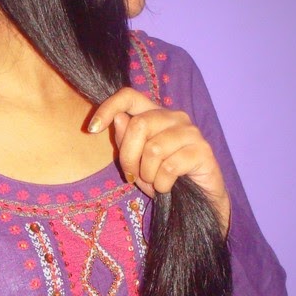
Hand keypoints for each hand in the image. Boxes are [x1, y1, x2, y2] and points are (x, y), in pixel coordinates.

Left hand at [89, 87, 229, 232]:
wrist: (198, 199)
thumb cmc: (163, 178)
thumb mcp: (136, 161)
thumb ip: (125, 140)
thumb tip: (119, 118)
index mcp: (154, 114)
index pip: (129, 96)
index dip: (108, 108)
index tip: (92, 129)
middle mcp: (174, 117)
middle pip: (138, 125)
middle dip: (128, 157)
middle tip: (133, 176)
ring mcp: (190, 132)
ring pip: (154, 148)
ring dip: (147, 174)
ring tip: (154, 182)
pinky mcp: (203, 151)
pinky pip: (169, 167)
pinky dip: (161, 184)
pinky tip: (166, 188)